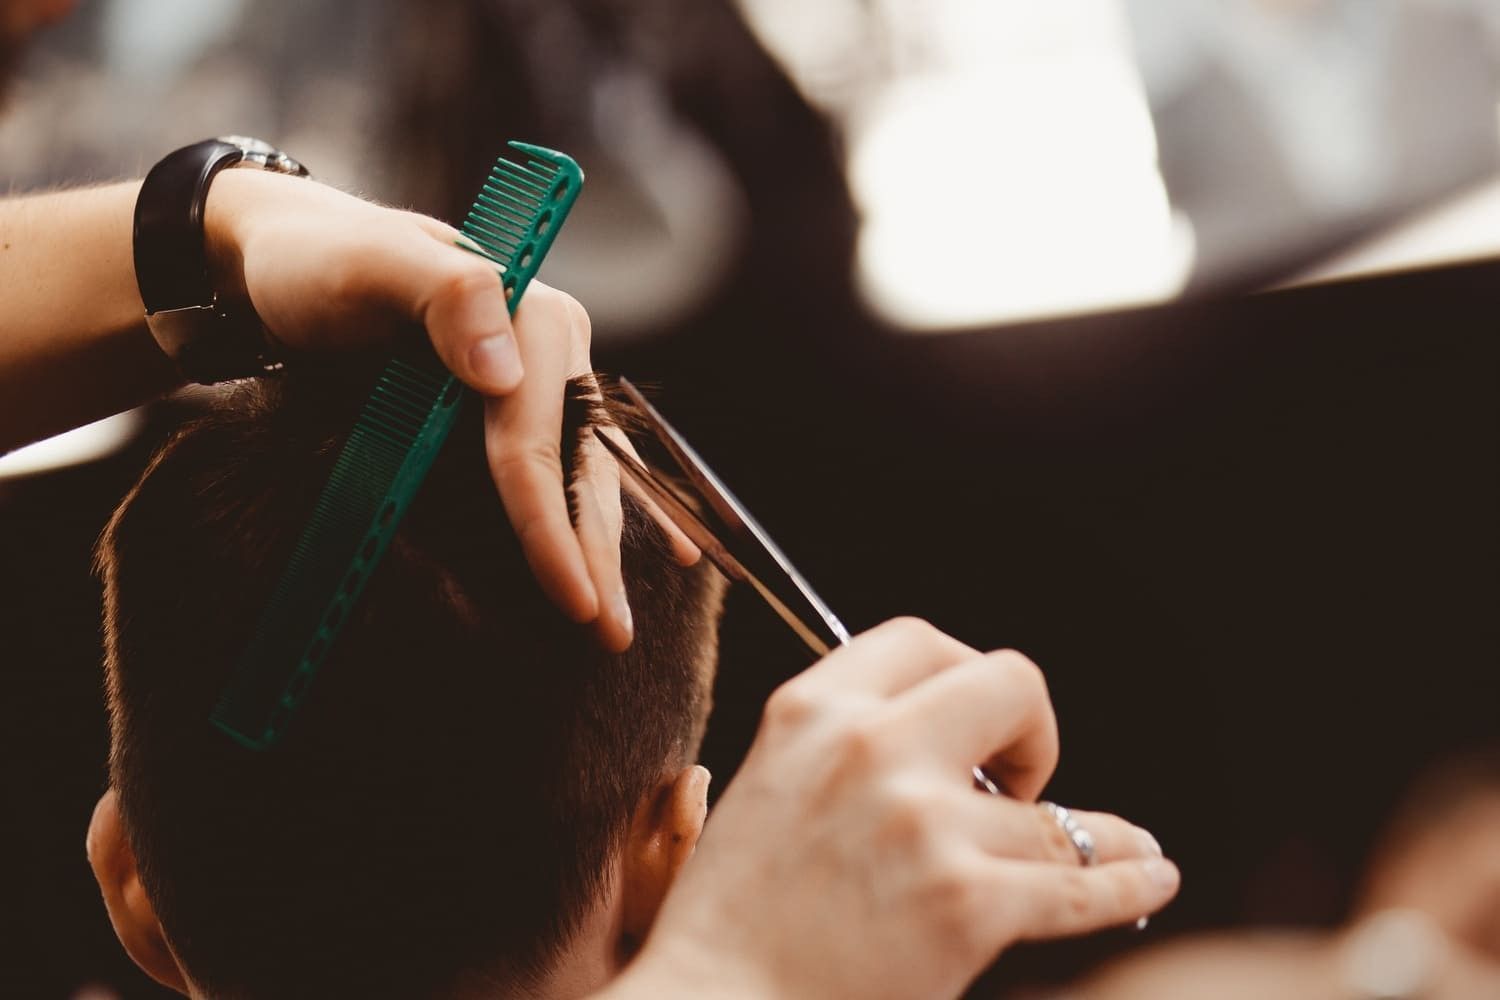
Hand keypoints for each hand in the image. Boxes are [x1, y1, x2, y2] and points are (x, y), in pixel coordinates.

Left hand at [204, 169, 694, 648]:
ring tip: (615, 623)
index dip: (553, 524)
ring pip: (585, 477)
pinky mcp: (515, 407)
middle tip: (611, 636)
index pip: (541, 443)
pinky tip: (665, 550)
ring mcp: (539, 383)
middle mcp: (551, 352)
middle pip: (579, 467)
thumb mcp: (369, 267)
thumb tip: (503, 373)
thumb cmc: (322, 266)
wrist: (290, 263)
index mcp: (532, 318)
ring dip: (602, 551)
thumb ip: (445, 295)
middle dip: (595, 555)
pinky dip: (603, 514)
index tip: (570, 596)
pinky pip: (570, 468)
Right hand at [619, 619, 1179, 999]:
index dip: (965, 673)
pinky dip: (1129, 882)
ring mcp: (925, 823)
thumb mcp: (769, 786)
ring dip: (1099, 831)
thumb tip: (949, 746)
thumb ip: (845, 745)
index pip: (921, 640)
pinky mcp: (967, 905)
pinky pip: (1080, 885)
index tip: (977, 722)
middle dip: (1033, 730)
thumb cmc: (734, 916)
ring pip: (1055, 812)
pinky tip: (1149, 875)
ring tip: (1125, 843)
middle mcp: (872, 747)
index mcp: (813, 709)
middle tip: (1022, 779)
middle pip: (1008, 684)